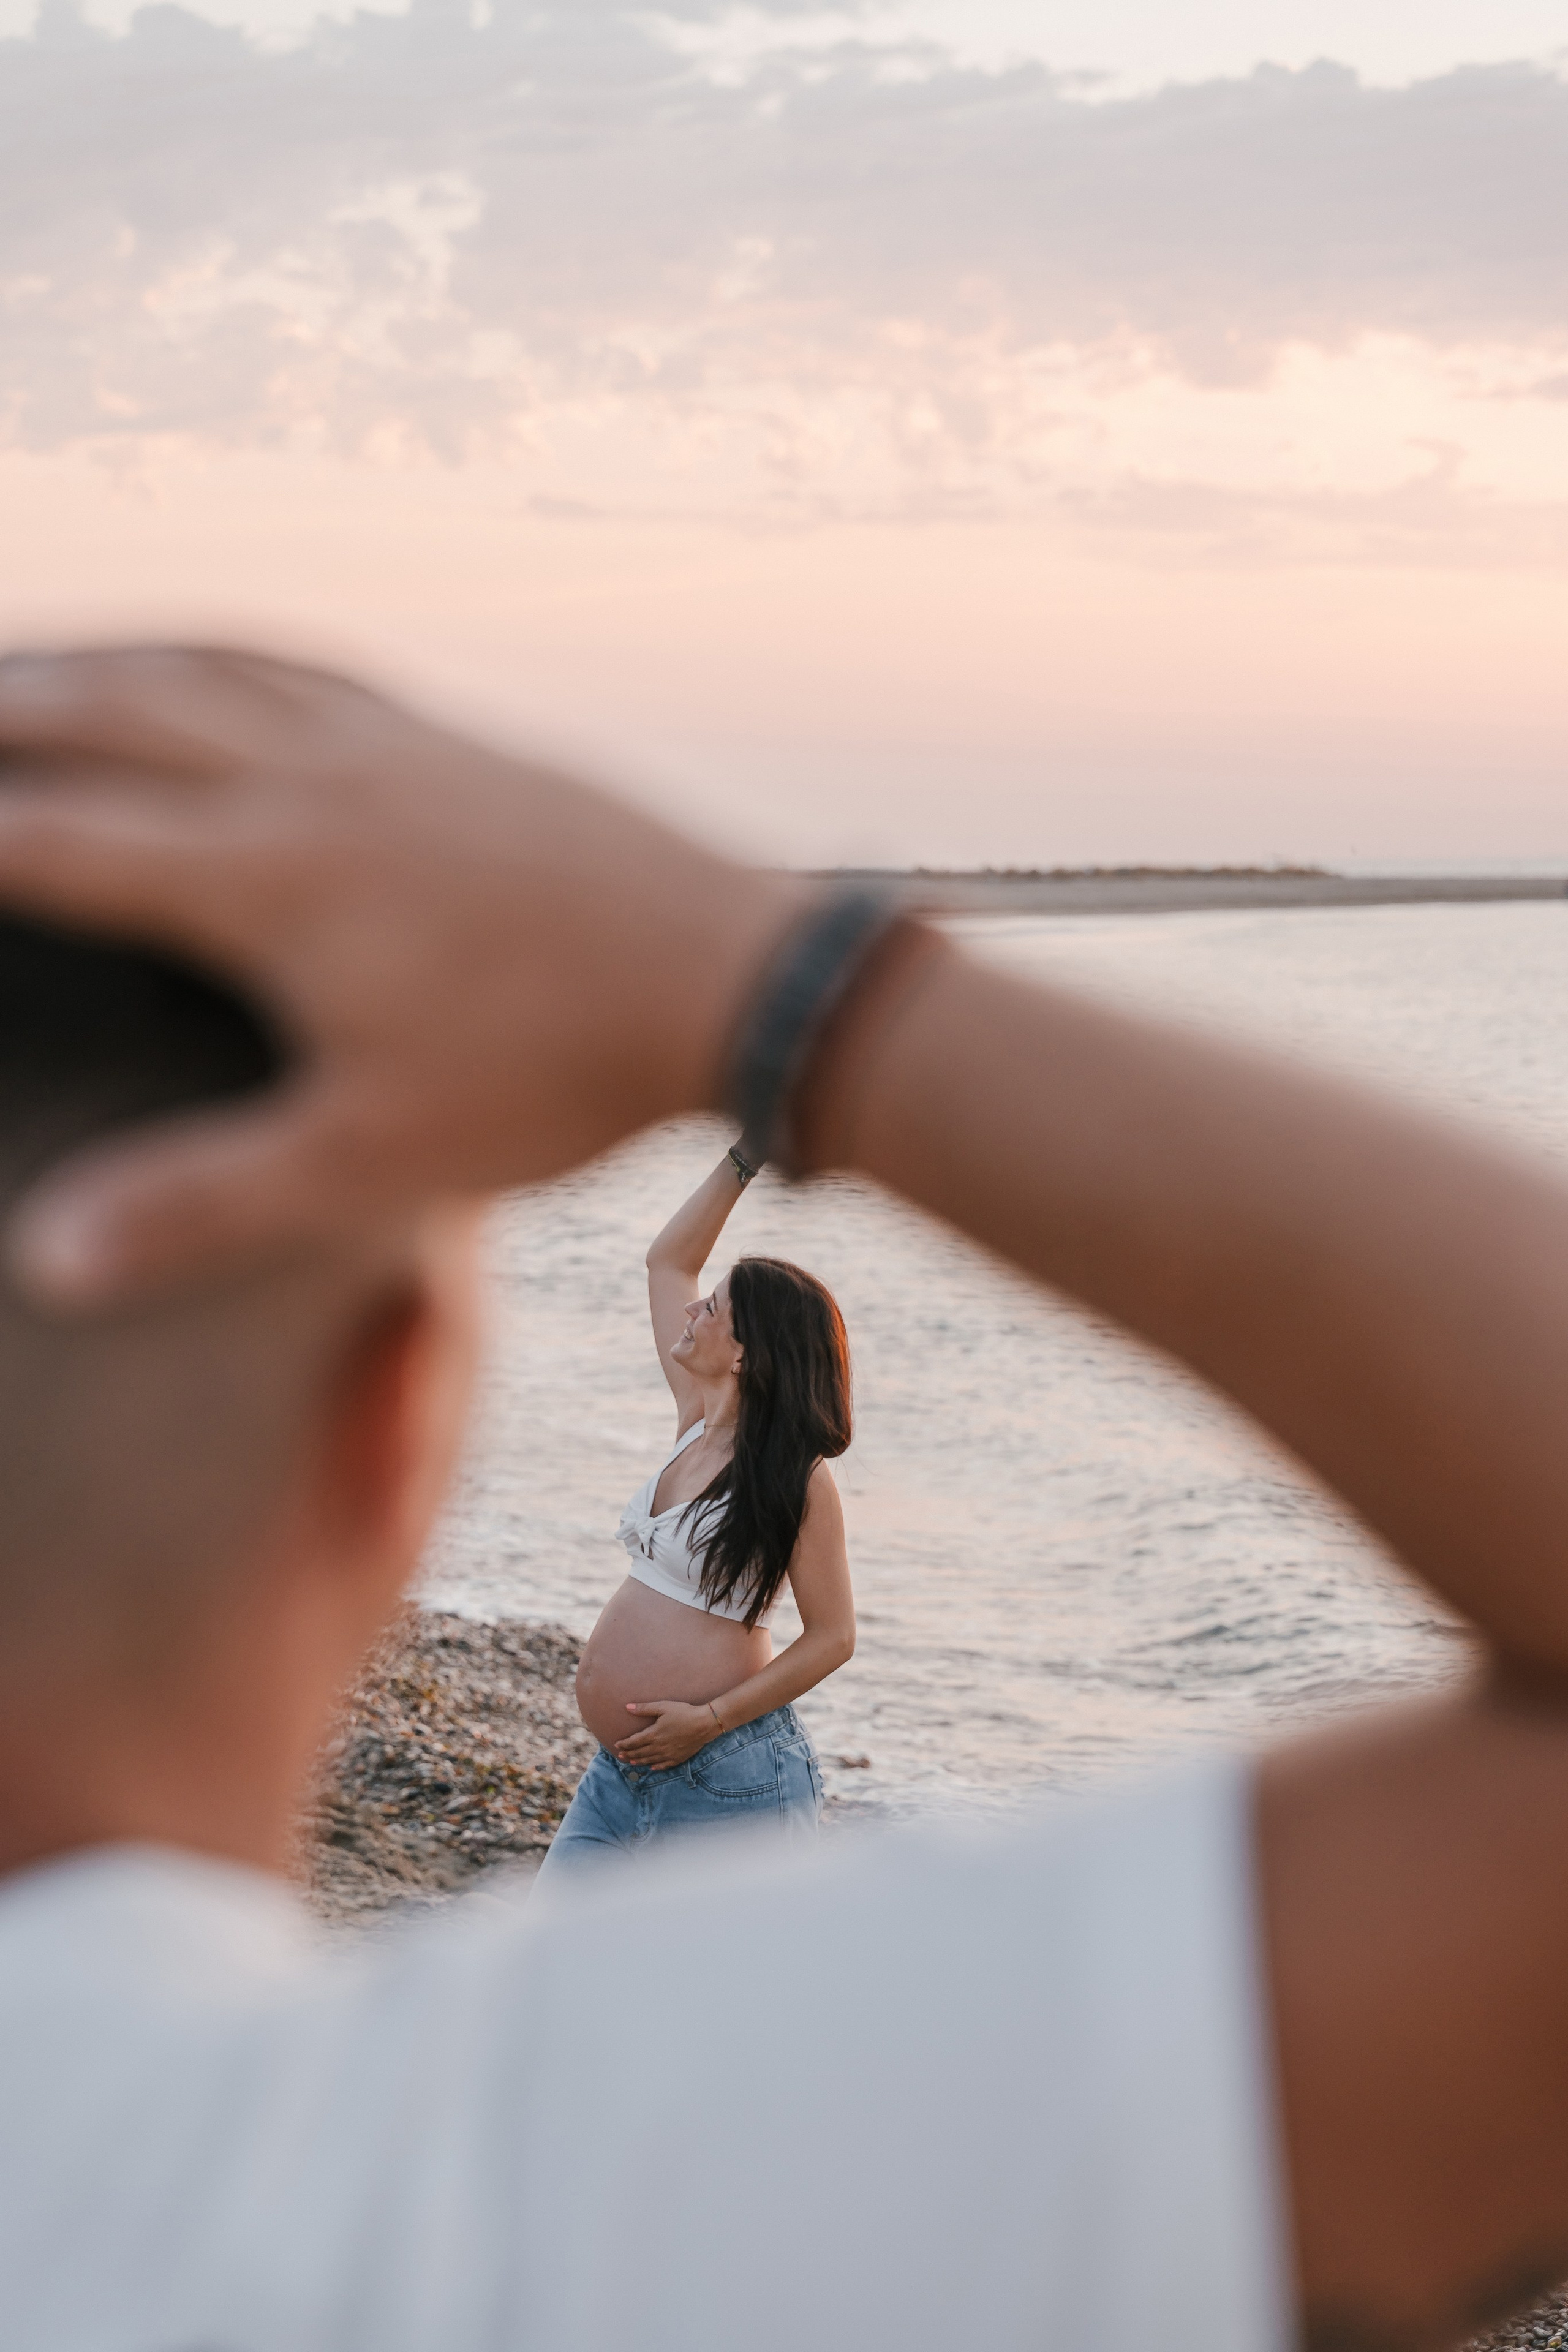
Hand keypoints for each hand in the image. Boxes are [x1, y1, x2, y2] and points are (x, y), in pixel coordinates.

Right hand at [0, 645, 806, 1306]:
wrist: (723, 974)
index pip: (62, 843)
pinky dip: (225, 647)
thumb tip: (50, 1260)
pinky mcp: (451, 737)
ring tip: (30, 663)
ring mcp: (385, 743)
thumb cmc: (550, 1074)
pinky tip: (216, 657)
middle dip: (9, 715)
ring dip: (102, 660)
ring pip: (205, 668)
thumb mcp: (371, 1162)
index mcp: (264, 880)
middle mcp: (307, 782)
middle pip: (114, 717)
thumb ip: (203, 1204)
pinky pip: (306, 663)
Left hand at [614, 1699, 719, 1769]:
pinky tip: (652, 1767)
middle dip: (628, 1754)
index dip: (624, 1744)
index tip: (617, 1745)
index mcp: (653, 1734)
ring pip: (649, 1760)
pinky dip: (656, 1767)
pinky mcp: (678, 1758)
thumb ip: (644, 1708)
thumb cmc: (683, 1712)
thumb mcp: (663, 1707)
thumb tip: (627, 1707)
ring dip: (638, 1761)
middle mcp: (658, 1747)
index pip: (634, 1742)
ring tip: (631, 1762)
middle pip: (639, 1752)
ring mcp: (668, 1754)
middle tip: (620, 1756)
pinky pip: (663, 1765)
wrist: (704, 1724)